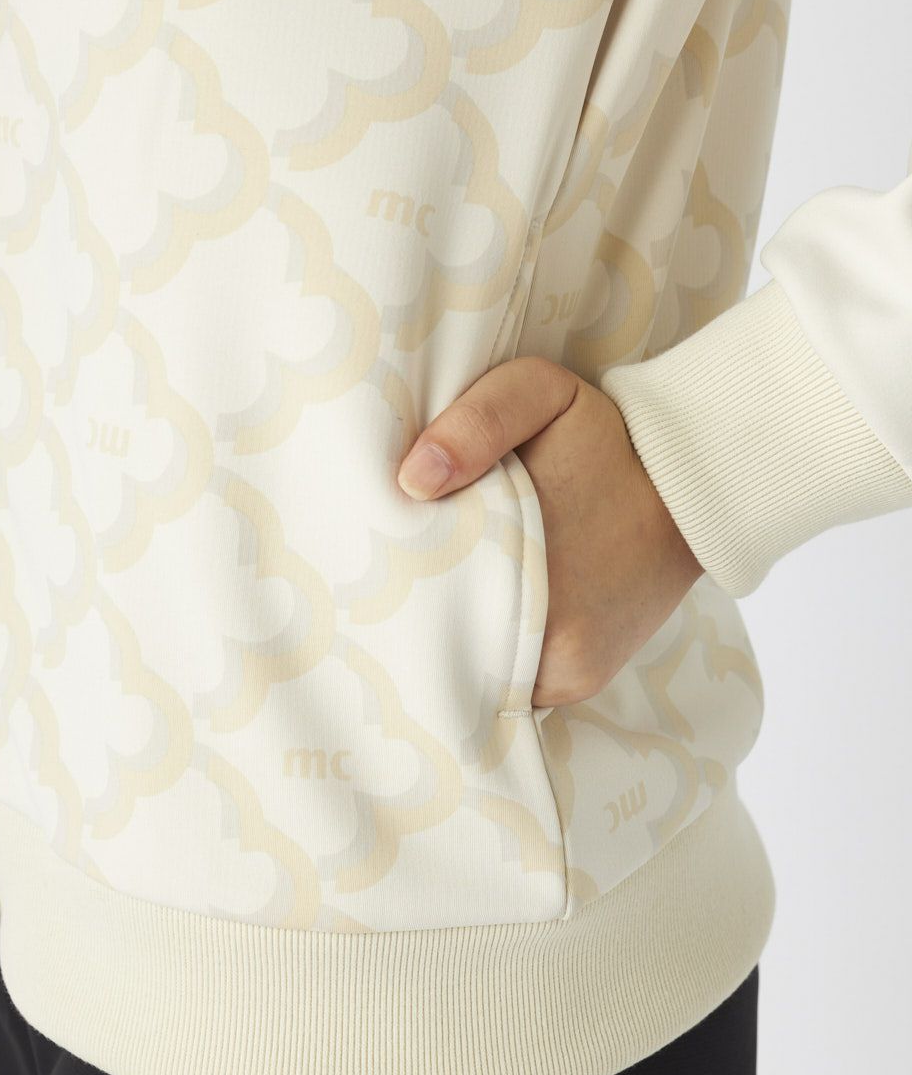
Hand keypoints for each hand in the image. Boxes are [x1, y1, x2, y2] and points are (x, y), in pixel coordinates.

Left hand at [397, 356, 704, 706]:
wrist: (693, 494)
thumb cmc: (605, 440)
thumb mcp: (544, 394)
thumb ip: (480, 419)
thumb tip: (414, 480)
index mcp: (522, 565)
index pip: (423, 600)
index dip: (398, 584)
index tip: (381, 565)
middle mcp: (550, 638)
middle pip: (447, 645)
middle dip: (423, 616)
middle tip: (407, 580)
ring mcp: (566, 670)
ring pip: (478, 670)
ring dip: (460, 639)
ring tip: (453, 594)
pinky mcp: (578, 681)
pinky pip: (513, 680)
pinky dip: (497, 654)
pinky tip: (497, 614)